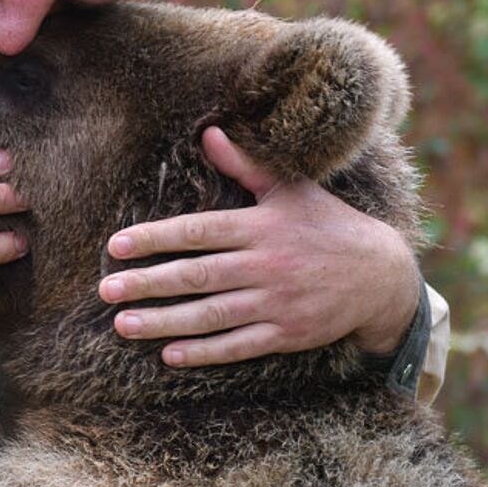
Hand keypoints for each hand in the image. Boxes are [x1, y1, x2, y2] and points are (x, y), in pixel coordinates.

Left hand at [98, 127, 419, 367]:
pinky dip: (205, 351)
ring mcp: (276, 303)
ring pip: (211, 315)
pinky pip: (238, 346)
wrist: (381, 275)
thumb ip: (246, 166)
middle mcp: (265, 265)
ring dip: (165, 321)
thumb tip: (209, 132)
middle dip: (148, 282)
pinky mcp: (286, 334)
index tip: (117, 245)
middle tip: (106, 289)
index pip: (198, 232)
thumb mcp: (292, 191)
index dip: (155, 238)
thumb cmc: (328, 226)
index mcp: (261, 227)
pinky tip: (169, 354)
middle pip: (197, 275)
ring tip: (124, 324)